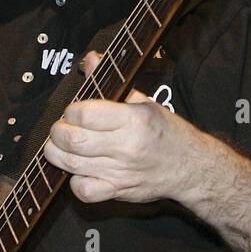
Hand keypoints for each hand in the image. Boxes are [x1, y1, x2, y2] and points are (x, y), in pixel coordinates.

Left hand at [43, 51, 212, 203]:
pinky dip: (75, 180)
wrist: (192, 167)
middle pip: (73, 140)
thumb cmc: (167, 133)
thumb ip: (113, 82)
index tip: (73, 111)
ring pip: (71, 164)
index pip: (85, 114)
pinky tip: (81, 171)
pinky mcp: (118, 191)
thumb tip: (91, 60)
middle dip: (58, 132)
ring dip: (58, 153)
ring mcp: (121, 172)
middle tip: (63, 129)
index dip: (71, 111)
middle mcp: (127, 146)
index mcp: (135, 119)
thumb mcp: (146, 102)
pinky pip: (83, 191)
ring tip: (65, 146)